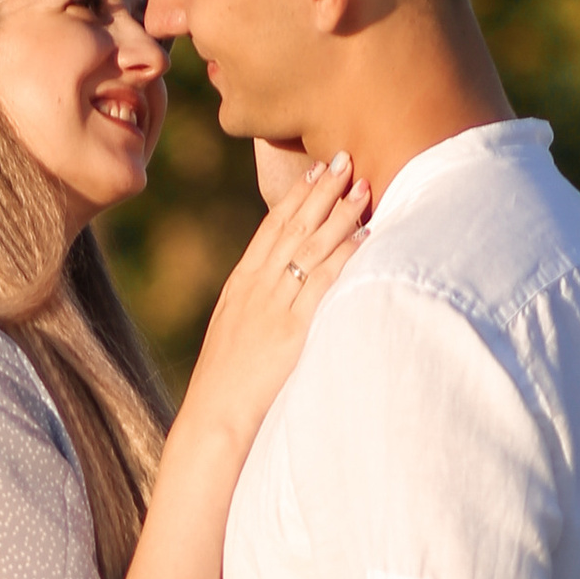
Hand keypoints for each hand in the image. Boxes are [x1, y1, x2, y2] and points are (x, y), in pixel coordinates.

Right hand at [174, 148, 369, 455]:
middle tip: (345, 160)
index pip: (270, 229)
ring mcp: (274, 307)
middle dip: (321, 191)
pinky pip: (324, 283)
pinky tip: (365, 235)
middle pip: (293, 228)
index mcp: (240, 287)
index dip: (295, 198)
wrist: (213, 418)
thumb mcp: (234, 335)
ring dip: (339, 214)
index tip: (315, 172)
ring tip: (363, 186)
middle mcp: (256, 289)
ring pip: (311, 247)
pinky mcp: (293, 331)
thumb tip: (280, 294)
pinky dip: (345, 254)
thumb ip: (256, 308)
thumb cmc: (226, 386)